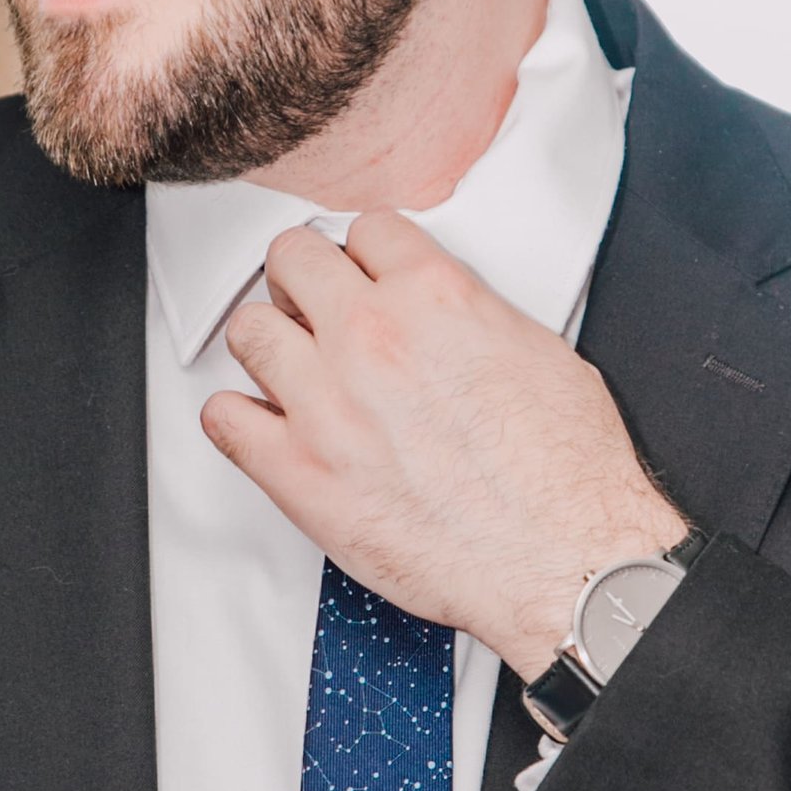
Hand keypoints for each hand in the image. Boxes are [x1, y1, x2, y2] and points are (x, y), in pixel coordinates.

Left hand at [204, 214, 687, 679]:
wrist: (561, 559)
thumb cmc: (566, 475)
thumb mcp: (541, 353)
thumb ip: (476, 317)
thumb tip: (453, 318)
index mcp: (435, 298)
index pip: (366, 230)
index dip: (368, 256)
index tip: (367, 277)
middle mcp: (372, 338)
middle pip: (292, 259)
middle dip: (305, 280)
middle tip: (316, 309)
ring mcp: (326, 405)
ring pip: (249, 331)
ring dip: (268, 344)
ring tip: (291, 369)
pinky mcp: (298, 474)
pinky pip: (224, 419)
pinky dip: (238, 419)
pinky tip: (267, 427)